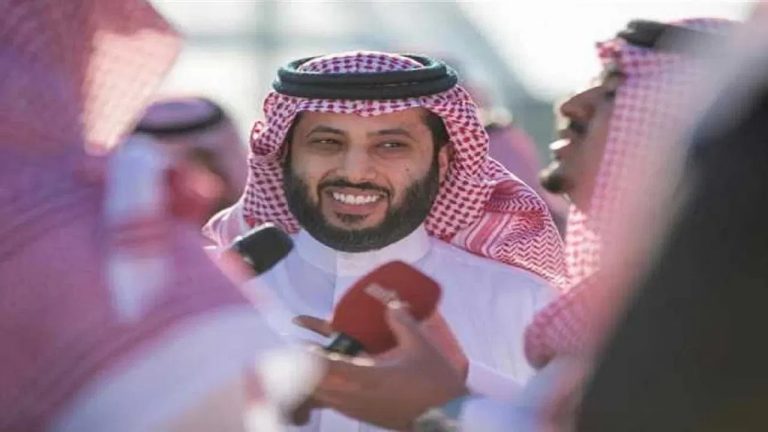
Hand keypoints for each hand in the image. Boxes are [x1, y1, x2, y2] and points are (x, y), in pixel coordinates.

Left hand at [307, 304, 469, 429]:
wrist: (447, 418)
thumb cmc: (434, 380)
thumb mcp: (420, 344)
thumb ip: (401, 320)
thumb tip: (390, 301)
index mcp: (367, 376)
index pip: (327, 366)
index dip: (310, 354)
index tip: (301, 341)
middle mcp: (357, 396)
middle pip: (316, 385)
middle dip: (305, 367)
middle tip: (300, 347)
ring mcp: (358, 410)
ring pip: (323, 397)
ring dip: (314, 380)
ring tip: (310, 362)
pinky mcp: (364, 417)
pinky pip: (335, 404)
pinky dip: (326, 391)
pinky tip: (329, 380)